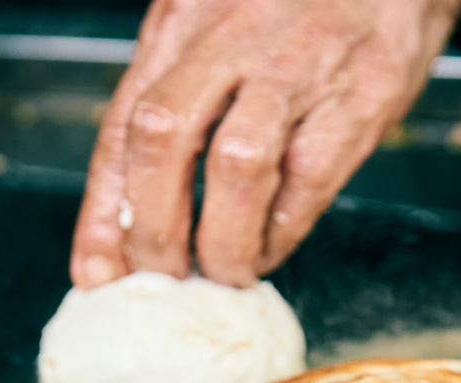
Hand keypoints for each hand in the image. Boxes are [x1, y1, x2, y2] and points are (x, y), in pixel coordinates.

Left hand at [70, 0, 460, 288]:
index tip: (97, 272)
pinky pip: (310, 177)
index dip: (105, 211)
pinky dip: (282, 229)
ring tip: (223, 273)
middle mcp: (233, 38)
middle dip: (155, 228)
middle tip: (162, 278)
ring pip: (238, 164)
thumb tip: (130, 211)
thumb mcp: (214, 30)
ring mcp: (300, 66)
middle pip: (166, 138)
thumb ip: (173, 100)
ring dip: (223, 240)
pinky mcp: (363, 95)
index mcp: (183, 22)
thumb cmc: (295, 7)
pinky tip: (271, 247)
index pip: (123, 125)